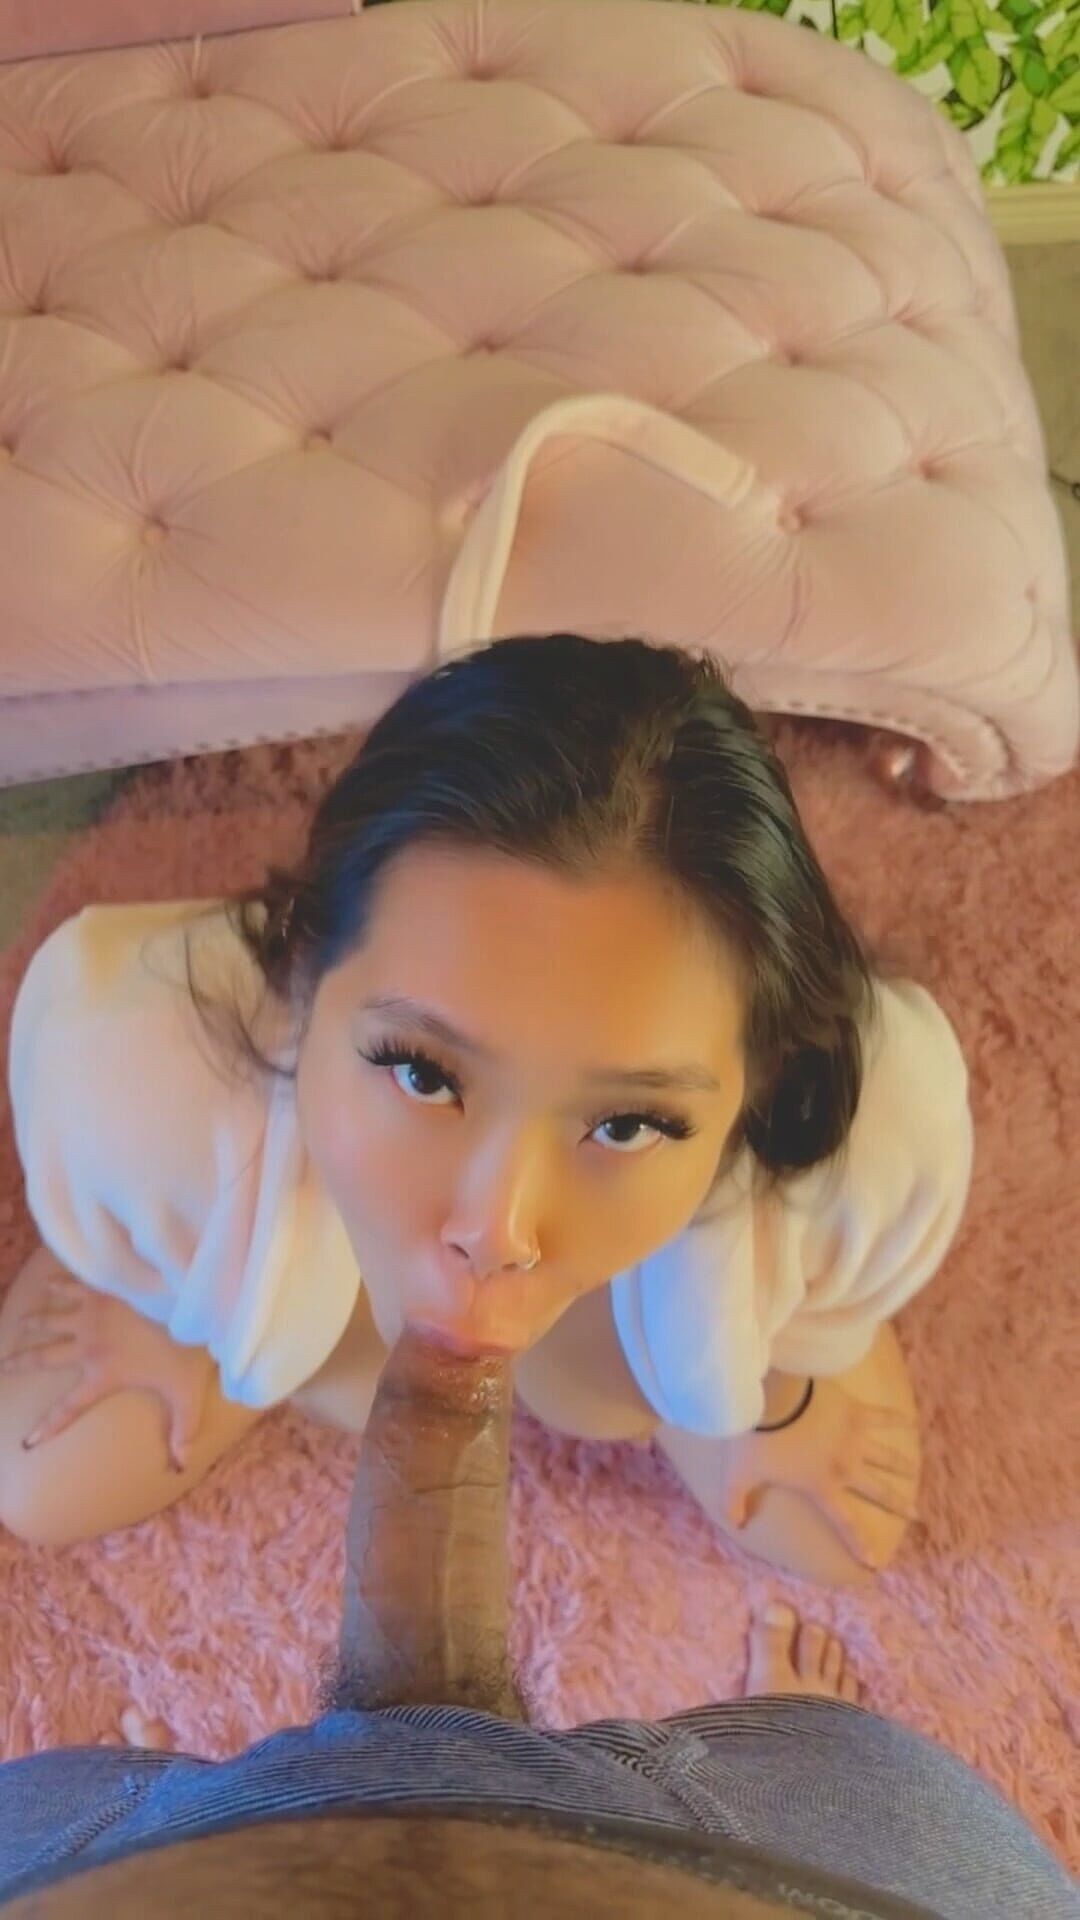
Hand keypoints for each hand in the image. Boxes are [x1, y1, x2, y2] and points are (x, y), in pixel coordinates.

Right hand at [0, 1270, 212, 1470]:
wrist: (185, 1302)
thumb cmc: (187, 1349)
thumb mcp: (188, 1395)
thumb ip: (184, 1430)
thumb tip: (181, 1465)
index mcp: (104, 1376)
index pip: (68, 1408)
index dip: (47, 1427)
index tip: (27, 1442)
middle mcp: (87, 1347)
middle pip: (44, 1357)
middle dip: (21, 1362)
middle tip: (4, 1364)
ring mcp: (90, 1315)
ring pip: (50, 1319)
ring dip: (33, 1321)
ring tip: (19, 1322)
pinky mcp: (100, 1288)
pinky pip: (70, 1286)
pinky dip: (56, 1285)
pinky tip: (48, 1282)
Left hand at [723, 1374, 919, 1569]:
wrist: (775, 1396)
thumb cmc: (758, 1437)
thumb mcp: (737, 1475)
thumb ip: (734, 1503)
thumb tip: (738, 1524)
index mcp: (821, 1485)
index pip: (844, 1522)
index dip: (860, 1543)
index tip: (874, 1562)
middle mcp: (846, 1466)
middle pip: (877, 1490)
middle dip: (898, 1504)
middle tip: (916, 1515)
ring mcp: (855, 1438)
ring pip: (886, 1456)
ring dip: (902, 1465)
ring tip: (914, 1472)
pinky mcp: (856, 1411)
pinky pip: (882, 1417)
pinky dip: (897, 1419)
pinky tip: (911, 1422)